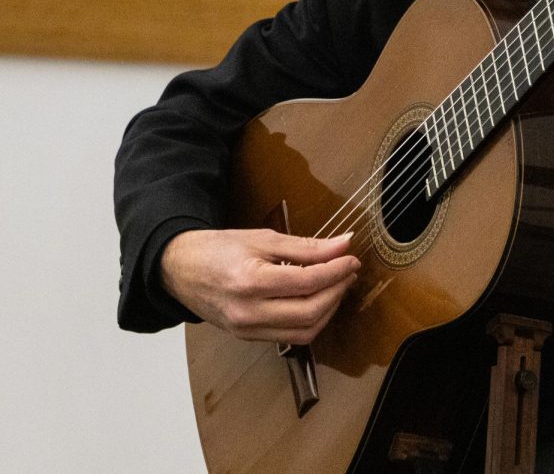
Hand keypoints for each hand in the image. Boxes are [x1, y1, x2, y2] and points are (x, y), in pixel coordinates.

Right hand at [160, 228, 360, 344]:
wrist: (178, 269)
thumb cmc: (217, 249)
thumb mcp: (262, 239)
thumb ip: (306, 246)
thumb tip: (344, 244)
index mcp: (250, 282)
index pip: (308, 283)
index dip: (336, 271)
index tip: (351, 259)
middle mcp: (248, 313)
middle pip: (310, 313)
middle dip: (337, 292)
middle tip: (347, 272)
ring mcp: (247, 330)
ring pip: (304, 332)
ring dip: (328, 310)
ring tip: (336, 285)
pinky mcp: (248, 337)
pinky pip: (291, 336)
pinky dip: (311, 320)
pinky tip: (317, 300)